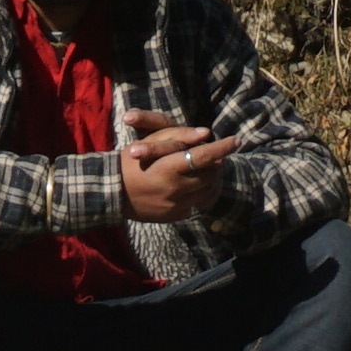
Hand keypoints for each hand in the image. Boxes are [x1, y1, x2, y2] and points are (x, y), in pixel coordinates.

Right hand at [120, 119, 241, 226]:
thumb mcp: (151, 142)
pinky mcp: (175, 216)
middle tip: (216, 156)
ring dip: (214, 178)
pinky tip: (202, 186)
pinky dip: (206, 193)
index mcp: (168, 168)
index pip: (204, 156)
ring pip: (208, 191)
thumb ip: (179, 136)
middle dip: (217, 163)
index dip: (222, 147)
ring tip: (210, 170)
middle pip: (210, 174)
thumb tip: (207, 134)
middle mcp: (174, 189)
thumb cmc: (131, 163)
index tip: (236, 140)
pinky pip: (200, 205)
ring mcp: (176, 206)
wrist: (113, 194)